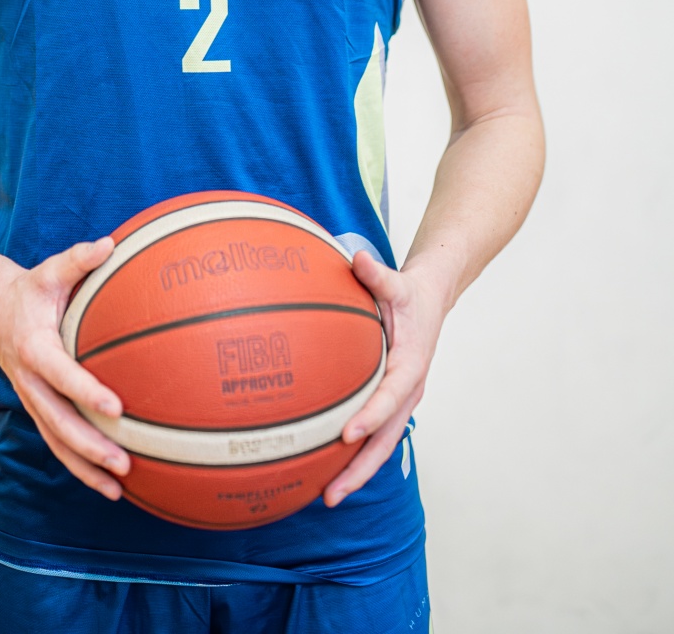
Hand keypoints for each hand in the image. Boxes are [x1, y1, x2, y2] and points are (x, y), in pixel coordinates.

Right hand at [0, 237, 129, 500]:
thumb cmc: (28, 288)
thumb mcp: (50, 269)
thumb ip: (79, 258)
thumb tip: (109, 244)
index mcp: (35, 347)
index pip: (62, 374)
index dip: (87, 392)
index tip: (116, 407)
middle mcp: (30, 381)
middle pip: (58, 422)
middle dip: (90, 446)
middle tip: (124, 462)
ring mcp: (31, 399)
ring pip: (56, 441)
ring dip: (85, 466)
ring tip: (118, 488)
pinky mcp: (37, 407)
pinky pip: (57, 441)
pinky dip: (79, 464)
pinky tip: (107, 481)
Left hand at [323, 252, 446, 507]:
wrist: (431, 299)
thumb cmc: (409, 292)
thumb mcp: (396, 281)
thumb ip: (376, 274)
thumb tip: (358, 258)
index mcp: (411, 364)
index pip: (391, 396)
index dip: (371, 417)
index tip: (348, 435)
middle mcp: (408, 390)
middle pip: (386, 439)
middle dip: (360, 468)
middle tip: (331, 494)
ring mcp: (400, 401)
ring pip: (381, 445)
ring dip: (356, 471)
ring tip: (326, 497)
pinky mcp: (390, 402)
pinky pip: (374, 434)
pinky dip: (355, 455)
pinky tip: (323, 467)